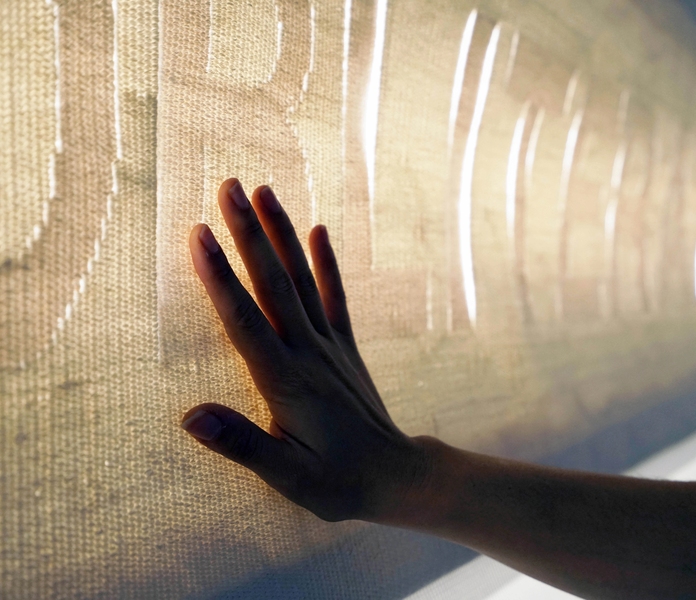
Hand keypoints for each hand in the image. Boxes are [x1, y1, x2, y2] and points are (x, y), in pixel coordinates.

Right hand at [183, 178, 430, 522]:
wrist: (396, 476)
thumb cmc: (338, 482)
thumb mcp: (288, 477)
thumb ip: (242, 445)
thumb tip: (190, 417)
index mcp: (286, 382)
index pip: (245, 321)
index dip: (220, 278)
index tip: (199, 235)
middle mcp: (309, 353)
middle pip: (273, 284)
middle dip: (249, 233)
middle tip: (227, 186)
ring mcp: (331, 346)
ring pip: (303, 280)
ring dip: (282, 234)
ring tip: (263, 191)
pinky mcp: (346, 348)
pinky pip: (335, 298)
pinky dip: (327, 263)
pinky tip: (318, 230)